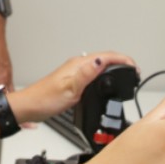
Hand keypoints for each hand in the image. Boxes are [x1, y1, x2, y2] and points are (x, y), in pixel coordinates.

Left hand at [0, 17, 13, 98]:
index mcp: (1, 79)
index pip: (2, 102)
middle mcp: (7, 77)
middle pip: (9, 98)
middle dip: (4, 106)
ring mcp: (8, 72)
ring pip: (9, 91)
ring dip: (2, 98)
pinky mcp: (5, 68)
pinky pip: (6, 83)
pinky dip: (2, 89)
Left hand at [8, 52, 136, 122]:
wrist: (30, 107)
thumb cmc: (46, 99)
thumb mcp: (69, 89)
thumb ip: (86, 75)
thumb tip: (99, 61)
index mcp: (78, 65)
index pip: (106, 56)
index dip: (123, 59)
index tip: (134, 66)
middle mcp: (77, 65)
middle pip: (104, 58)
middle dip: (121, 62)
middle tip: (134, 71)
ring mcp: (75, 72)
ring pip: (99, 65)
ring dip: (113, 68)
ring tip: (125, 74)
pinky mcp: (73, 79)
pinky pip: (93, 73)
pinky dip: (104, 75)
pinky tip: (105, 82)